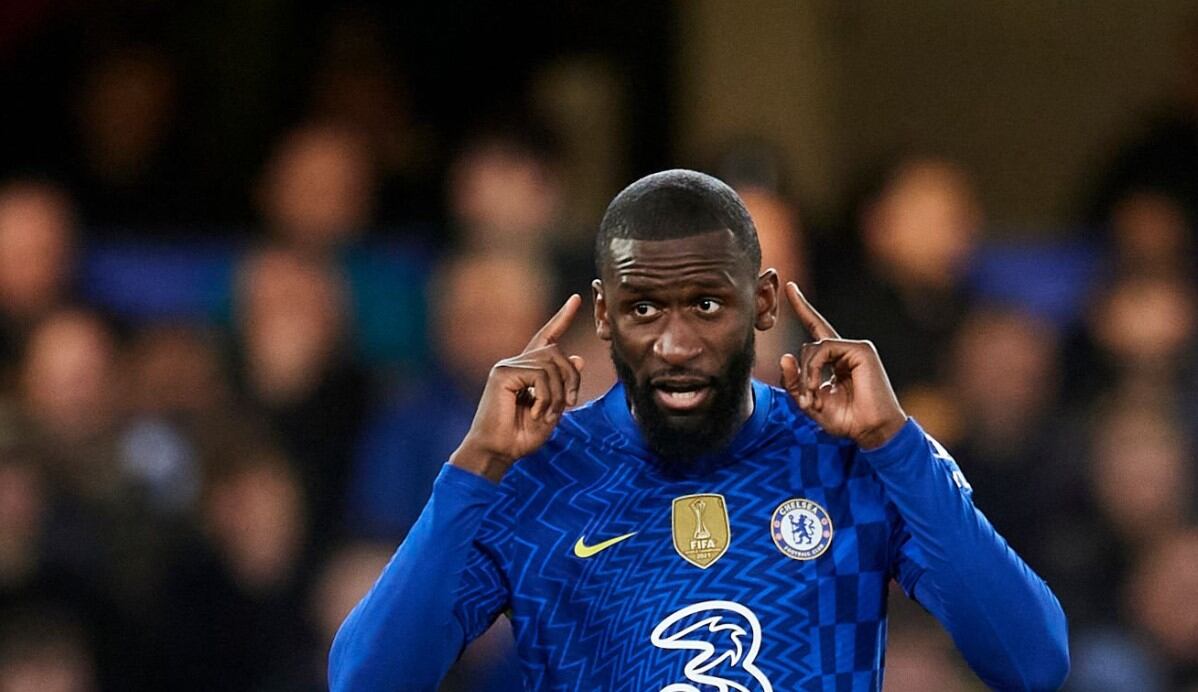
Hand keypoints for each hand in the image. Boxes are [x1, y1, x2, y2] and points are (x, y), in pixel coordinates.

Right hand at [450, 294, 585, 481]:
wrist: (496, 453)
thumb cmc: (519, 437)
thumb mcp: (552, 411)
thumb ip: (563, 386)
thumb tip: (579, 358)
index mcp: (526, 370)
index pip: (546, 337)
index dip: (562, 318)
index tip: (578, 299)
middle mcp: (515, 363)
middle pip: (557, 352)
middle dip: (571, 377)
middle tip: (571, 404)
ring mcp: (507, 366)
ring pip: (551, 364)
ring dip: (558, 393)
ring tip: (549, 414)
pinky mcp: (502, 373)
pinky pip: (540, 375)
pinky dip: (546, 396)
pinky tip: (538, 412)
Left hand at [779, 282, 905, 449]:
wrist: (871, 430)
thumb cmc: (846, 420)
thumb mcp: (809, 403)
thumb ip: (794, 383)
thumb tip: (785, 357)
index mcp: (835, 360)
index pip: (816, 328)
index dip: (802, 307)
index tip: (789, 287)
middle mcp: (845, 350)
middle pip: (807, 348)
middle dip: (799, 375)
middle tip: (806, 400)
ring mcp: (854, 348)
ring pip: (813, 347)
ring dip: (806, 374)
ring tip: (812, 396)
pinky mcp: (860, 349)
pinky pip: (824, 348)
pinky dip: (815, 368)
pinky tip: (819, 385)